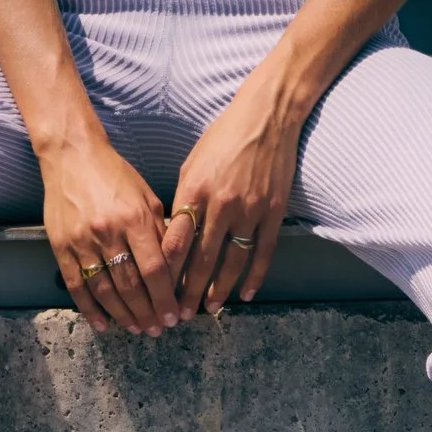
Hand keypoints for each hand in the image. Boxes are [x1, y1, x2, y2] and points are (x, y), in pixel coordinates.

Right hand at [41, 133, 179, 334]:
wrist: (72, 157)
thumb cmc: (116, 176)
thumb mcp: (148, 198)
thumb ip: (161, 233)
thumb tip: (175, 270)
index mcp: (134, 218)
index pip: (154, 268)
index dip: (165, 297)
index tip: (173, 316)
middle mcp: (107, 232)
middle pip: (130, 285)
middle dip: (146, 312)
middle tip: (157, 329)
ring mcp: (81, 241)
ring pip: (104, 290)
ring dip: (122, 315)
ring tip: (136, 329)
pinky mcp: (60, 247)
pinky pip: (76, 285)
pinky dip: (90, 309)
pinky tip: (103, 324)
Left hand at [163, 81, 302, 318]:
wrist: (267, 117)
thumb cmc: (223, 138)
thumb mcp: (193, 165)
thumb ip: (183, 201)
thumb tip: (174, 237)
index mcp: (194, 190)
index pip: (176, 240)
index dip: (166, 270)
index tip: (157, 291)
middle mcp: (221, 204)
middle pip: (202, 258)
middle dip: (189, 290)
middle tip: (179, 314)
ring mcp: (250, 210)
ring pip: (232, 261)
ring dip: (219, 289)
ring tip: (209, 309)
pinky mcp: (274, 212)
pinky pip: (263, 252)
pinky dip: (255, 276)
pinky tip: (245, 294)